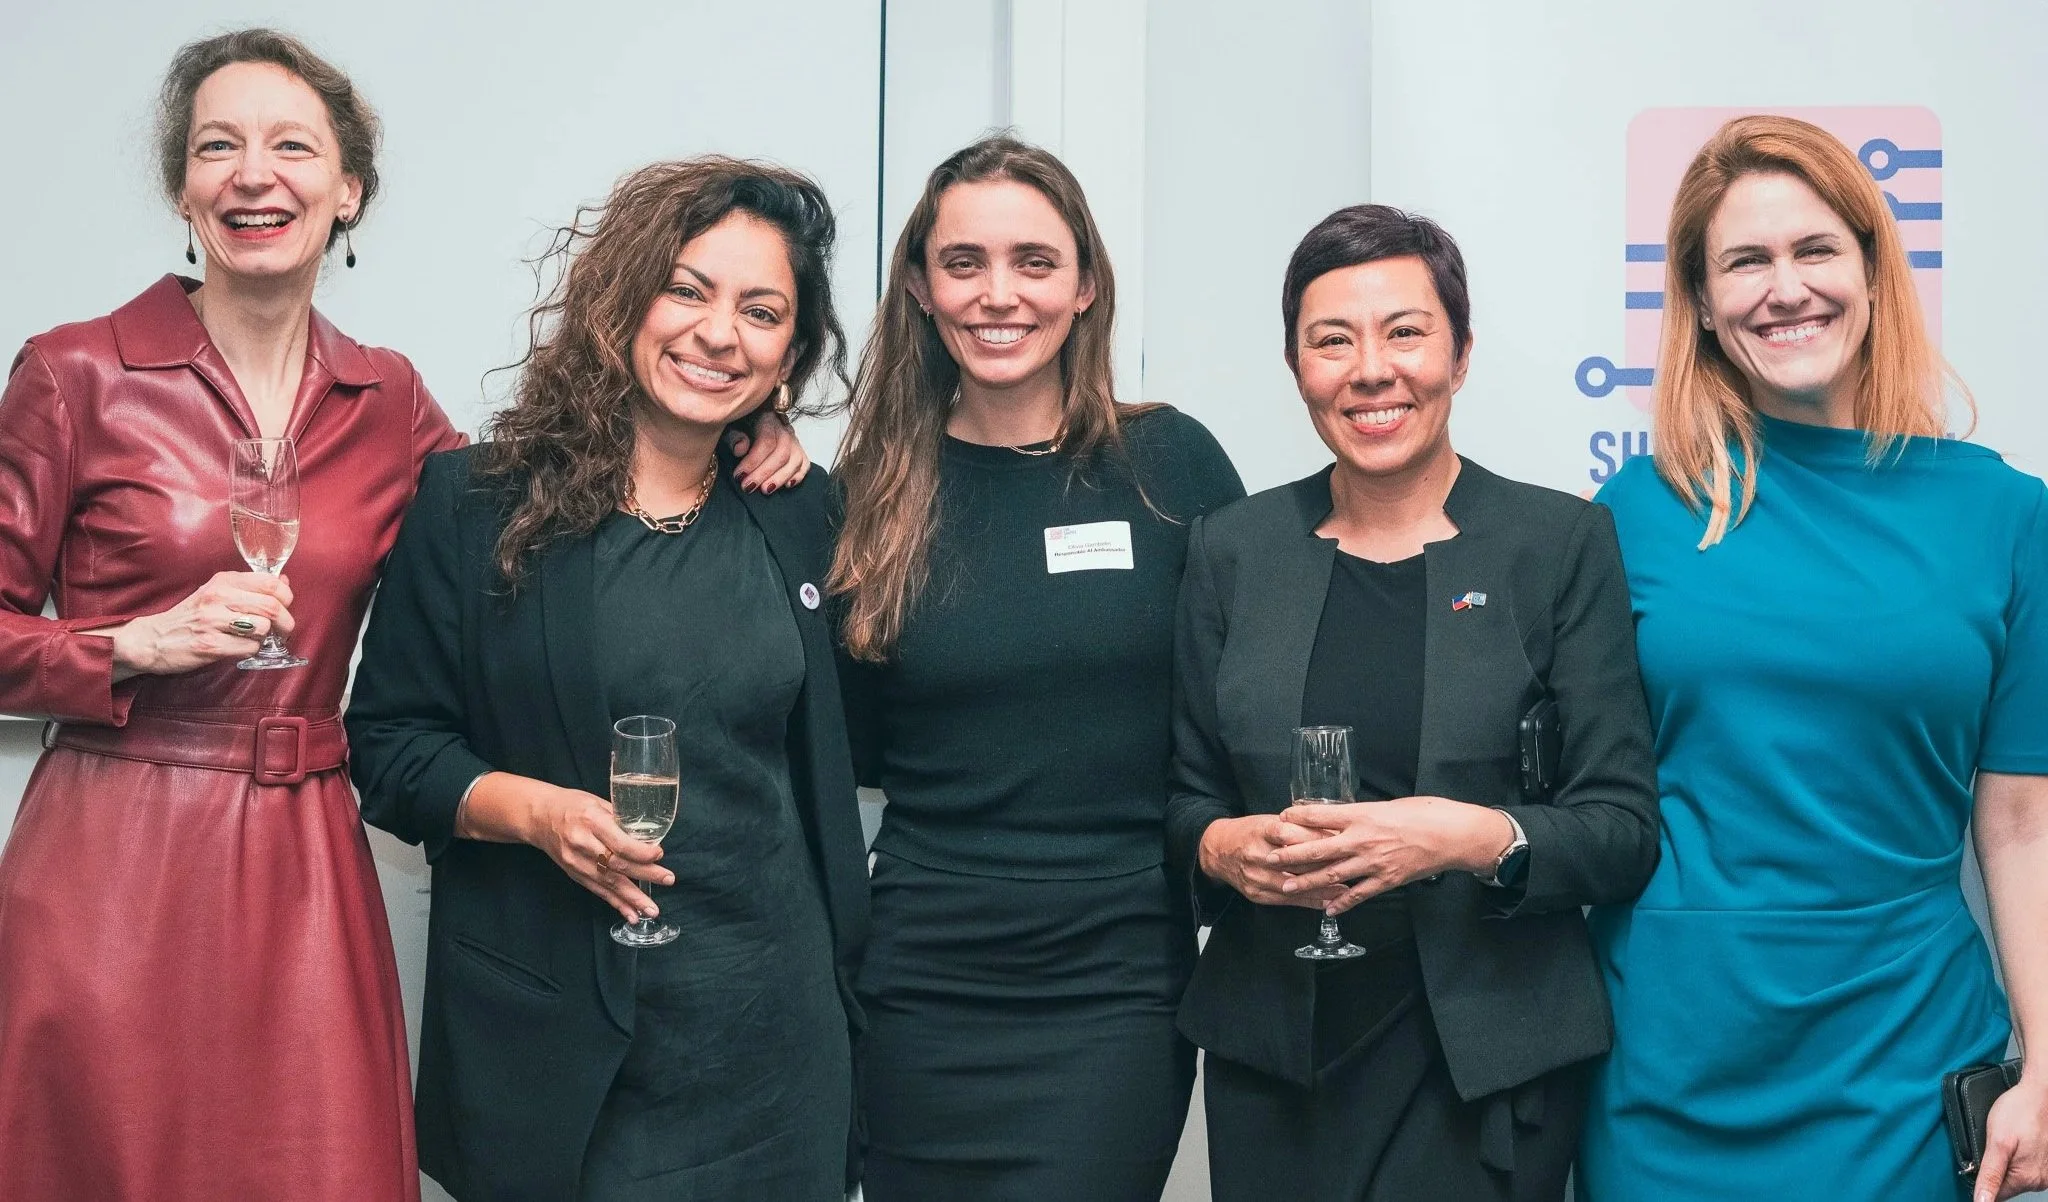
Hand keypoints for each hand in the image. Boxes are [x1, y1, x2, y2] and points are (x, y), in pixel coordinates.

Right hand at [105, 571, 295, 679]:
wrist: (153, 639)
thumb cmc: (191, 616)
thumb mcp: (217, 592)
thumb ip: (249, 587)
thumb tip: (284, 582)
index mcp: (223, 581)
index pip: (271, 583)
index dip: (286, 597)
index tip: (285, 607)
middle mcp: (218, 597)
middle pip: (272, 606)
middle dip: (285, 622)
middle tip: (283, 630)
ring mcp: (213, 621)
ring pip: (263, 628)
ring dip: (266, 638)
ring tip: (254, 639)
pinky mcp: (210, 645)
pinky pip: (249, 648)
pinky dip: (250, 651)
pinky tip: (239, 648)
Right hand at [517, 782, 673, 923]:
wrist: (539, 817)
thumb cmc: (572, 805)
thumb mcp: (598, 802)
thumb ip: (621, 819)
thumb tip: (649, 835)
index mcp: (591, 821)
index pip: (620, 843)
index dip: (641, 853)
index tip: (659, 854)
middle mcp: (582, 843)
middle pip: (617, 864)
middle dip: (645, 875)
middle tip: (668, 880)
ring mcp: (576, 862)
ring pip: (608, 883)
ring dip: (632, 898)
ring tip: (651, 909)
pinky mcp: (574, 874)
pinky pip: (597, 891)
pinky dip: (615, 903)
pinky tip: (630, 914)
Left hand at [725, 409, 810, 492]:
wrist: (749, 421)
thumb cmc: (738, 427)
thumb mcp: (730, 427)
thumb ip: (734, 437)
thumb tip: (740, 450)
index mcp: (767, 419)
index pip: (767, 441)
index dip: (753, 461)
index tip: (739, 476)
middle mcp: (784, 429)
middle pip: (782, 453)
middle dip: (764, 473)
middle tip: (748, 487)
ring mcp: (794, 440)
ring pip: (795, 461)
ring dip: (779, 478)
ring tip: (764, 490)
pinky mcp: (799, 452)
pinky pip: (804, 465)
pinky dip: (797, 476)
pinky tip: (786, 486)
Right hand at [1197, 814, 1345, 908]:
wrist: (1218, 851)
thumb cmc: (1250, 833)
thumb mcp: (1270, 821)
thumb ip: (1297, 827)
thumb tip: (1332, 833)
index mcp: (1262, 831)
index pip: (1291, 835)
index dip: (1317, 840)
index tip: (1339, 843)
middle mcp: (1257, 854)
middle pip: (1295, 862)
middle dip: (1324, 866)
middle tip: (1349, 867)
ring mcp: (1256, 876)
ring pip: (1293, 885)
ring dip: (1320, 889)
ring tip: (1344, 890)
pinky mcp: (1257, 894)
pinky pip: (1287, 900)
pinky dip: (1309, 902)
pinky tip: (1326, 902)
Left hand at [1273, 797, 1513, 914]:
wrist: (1452, 834)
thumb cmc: (1424, 813)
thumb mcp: (1389, 805)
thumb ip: (1363, 814)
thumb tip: (1342, 817)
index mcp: (1363, 815)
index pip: (1321, 815)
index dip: (1298, 817)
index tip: (1280, 818)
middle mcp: (1363, 839)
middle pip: (1319, 848)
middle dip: (1291, 855)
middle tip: (1269, 859)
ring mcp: (1374, 862)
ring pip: (1333, 874)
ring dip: (1308, 882)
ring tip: (1287, 887)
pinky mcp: (1387, 880)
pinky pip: (1359, 893)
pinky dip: (1342, 902)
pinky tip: (1328, 909)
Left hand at [1976, 1076, 2047, 1201]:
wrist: (2039, 1094)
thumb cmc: (2019, 1112)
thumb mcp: (1996, 1142)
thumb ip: (1989, 1174)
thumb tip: (1982, 1200)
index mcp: (2027, 1179)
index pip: (1995, 1194)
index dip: (1982, 1179)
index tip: (1980, 1161)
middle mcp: (2039, 1180)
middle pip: (2004, 1185)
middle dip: (1993, 1169)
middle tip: (1994, 1146)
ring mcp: (2044, 1171)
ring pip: (2013, 1175)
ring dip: (2004, 1162)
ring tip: (2006, 1141)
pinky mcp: (2044, 1162)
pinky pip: (2022, 1166)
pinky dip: (2014, 1156)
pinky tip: (2014, 1142)